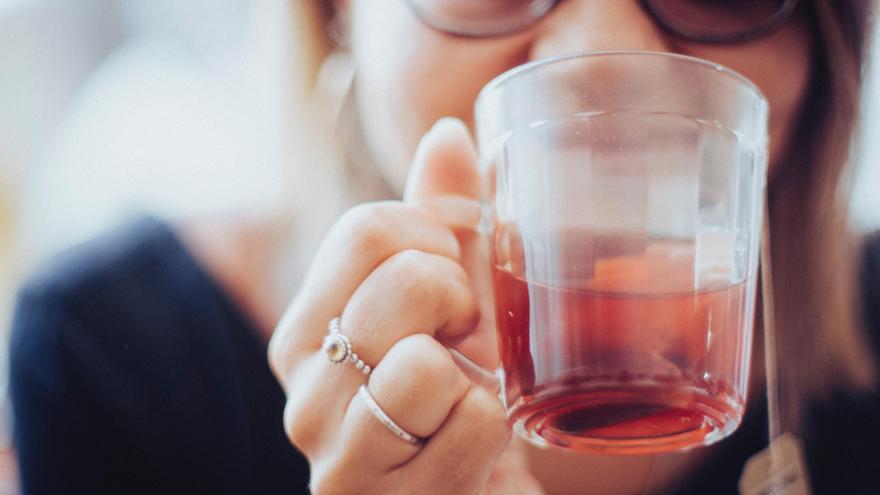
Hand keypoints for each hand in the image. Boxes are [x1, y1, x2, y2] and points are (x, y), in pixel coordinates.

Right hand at [269, 118, 511, 494]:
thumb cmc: (455, 397)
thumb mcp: (451, 302)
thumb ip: (440, 220)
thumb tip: (450, 130)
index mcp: (307, 325)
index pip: (367, 228)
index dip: (438, 239)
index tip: (453, 279)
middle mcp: (303, 387)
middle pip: (405, 280)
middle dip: (463, 304)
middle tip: (460, 344)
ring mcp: (336, 452)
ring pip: (424, 361)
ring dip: (475, 376)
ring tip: (460, 399)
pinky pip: (469, 421)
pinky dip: (492, 428)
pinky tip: (470, 449)